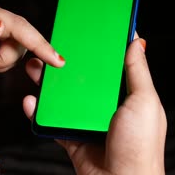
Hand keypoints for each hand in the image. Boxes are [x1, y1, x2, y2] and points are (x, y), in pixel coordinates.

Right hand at [23, 36, 166, 174]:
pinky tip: (31, 100)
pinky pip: (52, 121)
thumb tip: (137, 40)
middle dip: (68, 63)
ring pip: (65, 97)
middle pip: (84, 79)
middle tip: (53, 47)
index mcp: (127, 95)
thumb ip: (138, 71)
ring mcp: (88, 121)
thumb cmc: (140, 145)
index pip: (112, 65)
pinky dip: (39, 112)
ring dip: (49, 84)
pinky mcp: (72, 136)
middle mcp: (107, 106)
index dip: (100, 48)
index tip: (88, 29)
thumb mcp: (144, 101)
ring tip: (35, 68)